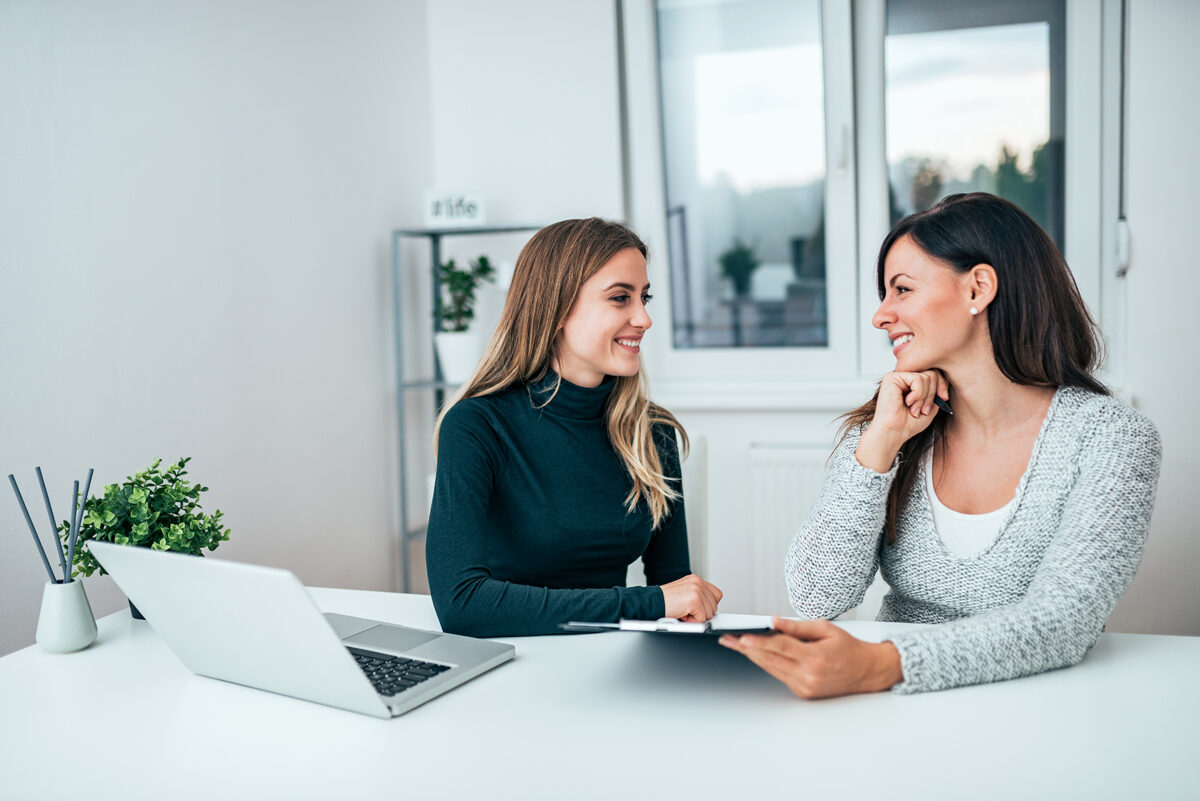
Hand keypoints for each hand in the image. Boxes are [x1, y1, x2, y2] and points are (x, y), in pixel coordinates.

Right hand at [659, 574, 722, 621]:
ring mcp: (696, 590)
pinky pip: (702, 618)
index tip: (699, 609)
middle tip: (686, 610)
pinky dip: (691, 621)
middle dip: (702, 613)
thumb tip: (711, 608)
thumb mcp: (684, 593)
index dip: (708, 605)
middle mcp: (697, 582)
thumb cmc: (665, 601)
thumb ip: (698, 596)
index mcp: (695, 579)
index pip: (716, 594)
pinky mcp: (694, 600)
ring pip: (709, 613)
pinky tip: (682, 614)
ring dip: (696, 617)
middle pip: (714, 606)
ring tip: (683, 611)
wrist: (651, 603)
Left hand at [719, 617, 902, 698]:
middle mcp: (808, 676)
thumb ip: (797, 626)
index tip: (741, 638)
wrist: (867, 672)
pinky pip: (780, 675)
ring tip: (736, 644)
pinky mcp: (803, 692)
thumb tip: (773, 621)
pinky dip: (769, 663)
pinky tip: (757, 653)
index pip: (780, 647)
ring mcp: (804, 686)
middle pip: (770, 659)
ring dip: (753, 656)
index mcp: (814, 658)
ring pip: (771, 668)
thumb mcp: (826, 629)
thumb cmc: (848, 648)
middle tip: (728, 639)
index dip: (758, 642)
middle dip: (747, 649)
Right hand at [856, 370, 948, 471]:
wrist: (893, 433)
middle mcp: (904, 377)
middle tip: (925, 410)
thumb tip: (945, 377)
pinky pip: (917, 379)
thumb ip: (937, 390)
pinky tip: (908, 402)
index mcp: (912, 383)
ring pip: (926, 376)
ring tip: (915, 409)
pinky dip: (918, 393)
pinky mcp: (892, 377)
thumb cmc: (908, 424)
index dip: (942, 385)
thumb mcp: (931, 406)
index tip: (944, 398)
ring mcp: (898, 376)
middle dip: (933, 393)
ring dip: (925, 397)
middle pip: (932, 373)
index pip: (934, 373)